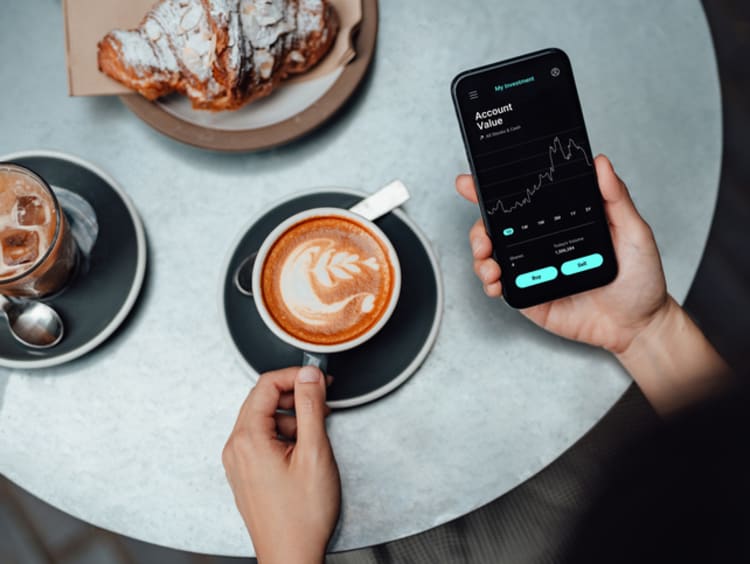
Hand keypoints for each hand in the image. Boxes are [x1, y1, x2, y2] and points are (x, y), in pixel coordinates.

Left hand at [222, 366, 339, 563]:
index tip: (318, 378)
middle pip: (262, 400)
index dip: (295, 376)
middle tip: (323, 402)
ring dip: (291, 418)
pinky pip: (262, 439)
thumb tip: (309, 375)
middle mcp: (236, 447)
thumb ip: (310, 406)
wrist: (291, 557)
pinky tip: (303, 452)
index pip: (266, 385)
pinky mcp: (246, 473)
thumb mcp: (314, 452)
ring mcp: (238, 462)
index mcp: (248, 438)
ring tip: (316, 436)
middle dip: (295, 396)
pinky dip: (284, 436)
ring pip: (264, 420)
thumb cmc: (301, 516)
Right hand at [456, 155, 668, 354]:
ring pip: (491, 257)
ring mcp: (532, 271)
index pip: (522, 202)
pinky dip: (490, 283)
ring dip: (480, 257)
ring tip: (489, 262)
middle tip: (483, 236)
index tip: (470, 183)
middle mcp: (541, 244)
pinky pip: (501, 287)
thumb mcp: (633, 231)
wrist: (637, 324)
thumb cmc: (639, 278)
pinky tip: (495, 282)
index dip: (492, 191)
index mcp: (560, 222)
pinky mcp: (529, 296)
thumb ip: (616, 198)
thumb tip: (601, 164)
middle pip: (496, 229)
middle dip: (477, 229)